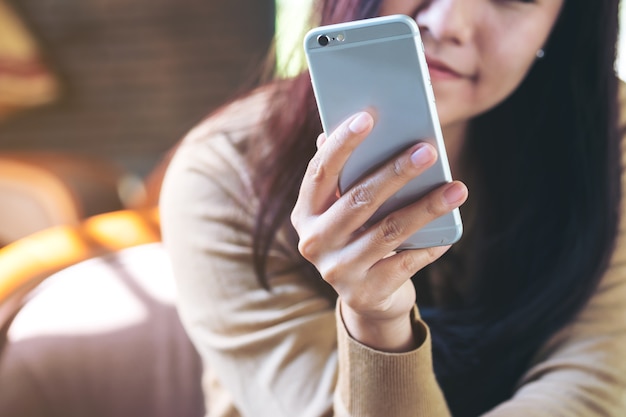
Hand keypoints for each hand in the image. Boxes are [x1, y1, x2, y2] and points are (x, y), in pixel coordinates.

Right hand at [290, 112, 467, 351]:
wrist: (366, 296)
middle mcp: (314, 242)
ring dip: (425, 208)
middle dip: (395, 173)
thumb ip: (348, 174)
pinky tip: (449, 232)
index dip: (342, 144)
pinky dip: (430, 245)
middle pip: (359, 200)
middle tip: (428, 150)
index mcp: (305, 213)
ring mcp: (337, 270)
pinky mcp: (365, 292)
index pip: (319, 171)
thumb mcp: (344, 209)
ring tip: (456, 189)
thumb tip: (361, 122)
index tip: (368, 117)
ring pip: (388, 231)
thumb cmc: (358, 237)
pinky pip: (405, 263)